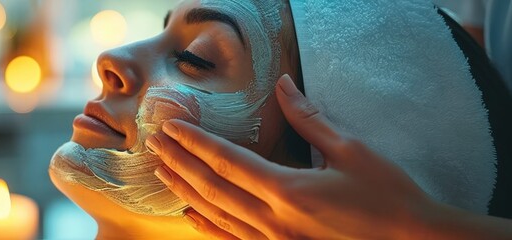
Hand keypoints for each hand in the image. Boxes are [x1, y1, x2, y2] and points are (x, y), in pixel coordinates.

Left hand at [144, 74, 438, 238]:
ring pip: (217, 215)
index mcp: (289, 191)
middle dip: (180, 163)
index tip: (171, 128)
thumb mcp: (352, 150)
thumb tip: (283, 86)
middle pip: (212, 187)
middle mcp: (274, 220)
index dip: (195, 143)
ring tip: (163, 172)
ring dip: (186, 191)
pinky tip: (192, 213)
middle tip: (156, 144)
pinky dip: (208, 225)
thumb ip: (309, 119)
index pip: (226, 161)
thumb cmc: (389, 198)